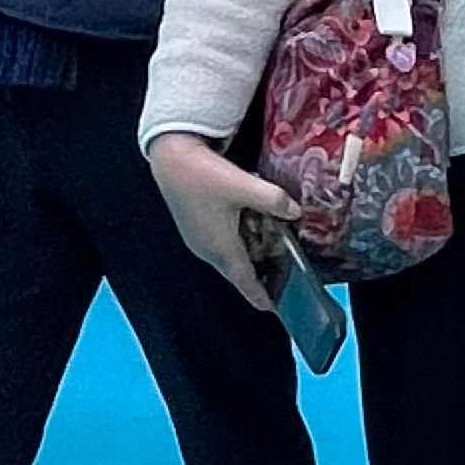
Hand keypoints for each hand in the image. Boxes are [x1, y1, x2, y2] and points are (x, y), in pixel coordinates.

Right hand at [148, 132, 300, 305]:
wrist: (169, 155)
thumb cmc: (203, 174)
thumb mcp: (244, 185)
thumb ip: (274, 200)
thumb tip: (295, 212)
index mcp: (220, 249)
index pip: (245, 282)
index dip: (260, 296)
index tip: (274, 309)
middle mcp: (207, 250)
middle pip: (239, 269)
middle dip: (262, 273)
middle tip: (285, 271)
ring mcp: (198, 238)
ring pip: (230, 255)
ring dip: (251, 254)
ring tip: (273, 247)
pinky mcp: (194, 225)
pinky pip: (221, 243)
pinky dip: (239, 241)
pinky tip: (250, 224)